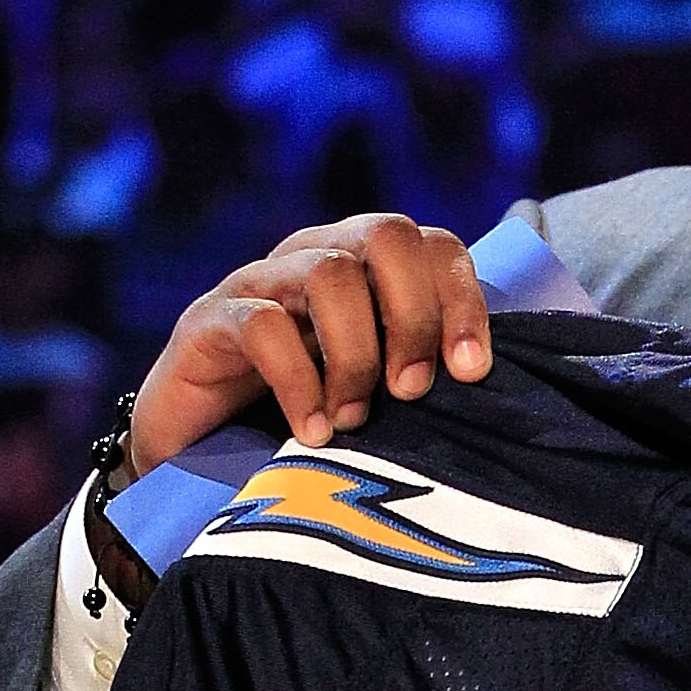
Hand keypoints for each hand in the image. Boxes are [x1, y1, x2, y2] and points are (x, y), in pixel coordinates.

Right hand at [129, 214, 490, 475]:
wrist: (198, 454)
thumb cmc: (311, 418)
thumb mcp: (383, 392)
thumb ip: (430, 368)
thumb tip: (492, 377)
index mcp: (368, 265)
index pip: (434, 245)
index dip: (462, 299)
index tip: (472, 371)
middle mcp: (317, 256)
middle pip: (387, 236)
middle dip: (414, 315)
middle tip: (412, 390)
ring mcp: (259, 282)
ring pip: (330, 276)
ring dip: (355, 356)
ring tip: (354, 419)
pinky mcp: (208, 320)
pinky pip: (263, 325)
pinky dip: (298, 382)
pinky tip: (313, 431)